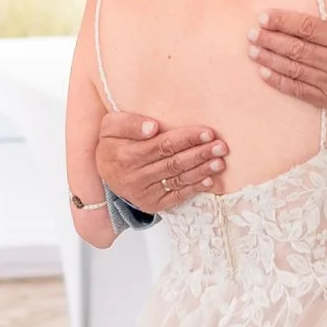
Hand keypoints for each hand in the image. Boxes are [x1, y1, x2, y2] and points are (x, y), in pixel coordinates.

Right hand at [94, 111, 228, 212]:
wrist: (104, 172)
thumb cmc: (112, 144)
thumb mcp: (111, 126)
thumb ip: (130, 123)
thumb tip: (152, 127)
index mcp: (126, 155)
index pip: (163, 145)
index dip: (187, 138)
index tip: (207, 132)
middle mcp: (135, 177)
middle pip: (175, 163)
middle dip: (200, 154)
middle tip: (221, 147)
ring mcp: (144, 193)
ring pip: (178, 179)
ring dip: (202, 171)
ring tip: (220, 162)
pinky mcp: (152, 204)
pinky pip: (177, 196)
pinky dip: (194, 188)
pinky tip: (209, 180)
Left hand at [250, 0, 326, 115]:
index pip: (308, 28)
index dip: (283, 22)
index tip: (264, 17)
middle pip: (296, 50)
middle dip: (270, 40)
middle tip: (252, 33)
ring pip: (295, 70)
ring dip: (270, 60)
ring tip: (253, 50)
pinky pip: (301, 91)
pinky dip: (281, 82)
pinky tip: (265, 73)